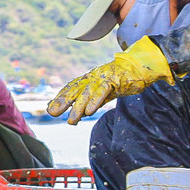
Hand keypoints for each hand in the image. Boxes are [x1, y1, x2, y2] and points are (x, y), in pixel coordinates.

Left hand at [47, 37, 174, 124]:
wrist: (139, 68)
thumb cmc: (119, 81)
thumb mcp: (102, 93)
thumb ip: (88, 102)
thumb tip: (74, 117)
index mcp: (88, 78)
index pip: (71, 87)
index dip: (60, 97)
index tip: (50, 108)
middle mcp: (92, 76)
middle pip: (75, 89)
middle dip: (63, 101)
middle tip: (52, 113)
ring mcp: (103, 77)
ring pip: (87, 93)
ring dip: (78, 107)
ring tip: (71, 121)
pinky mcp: (114, 80)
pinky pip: (103, 91)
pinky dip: (95, 101)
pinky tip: (89, 112)